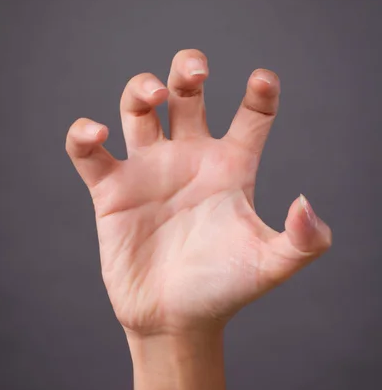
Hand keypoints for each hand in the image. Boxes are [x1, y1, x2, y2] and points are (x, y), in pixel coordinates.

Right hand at [66, 49, 331, 336]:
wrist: (175, 320)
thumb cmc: (224, 290)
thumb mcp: (271, 265)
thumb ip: (304, 240)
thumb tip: (305, 202)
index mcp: (231, 167)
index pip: (252, 116)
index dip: (260, 92)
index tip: (262, 81)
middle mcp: (190, 159)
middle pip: (187, 93)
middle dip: (187, 68)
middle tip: (196, 70)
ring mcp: (149, 171)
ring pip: (138, 109)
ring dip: (141, 88)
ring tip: (154, 94)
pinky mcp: (112, 191)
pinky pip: (89, 153)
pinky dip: (83, 136)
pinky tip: (96, 133)